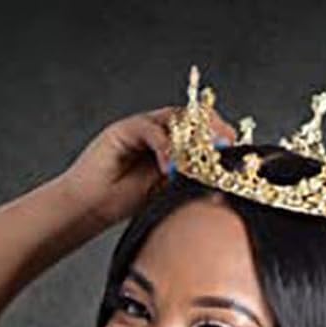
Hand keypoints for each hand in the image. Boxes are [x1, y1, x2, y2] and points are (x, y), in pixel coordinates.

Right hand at [58, 103, 239, 229]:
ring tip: (206, 150)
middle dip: (212, 128)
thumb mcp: (165, 196)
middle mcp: (158, 132)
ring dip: (192, 134)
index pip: (201, 132)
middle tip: (227, 143)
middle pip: (192, 119)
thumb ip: (187, 185)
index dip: (219, 137)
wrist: (88, 207)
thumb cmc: (122, 204)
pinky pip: (150, 130)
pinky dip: (163, 146)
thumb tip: (219, 190)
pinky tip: (171, 167)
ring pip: (173, 119)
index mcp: (172, 147)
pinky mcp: (124, 129)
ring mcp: (141, 128)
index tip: (237, 151)